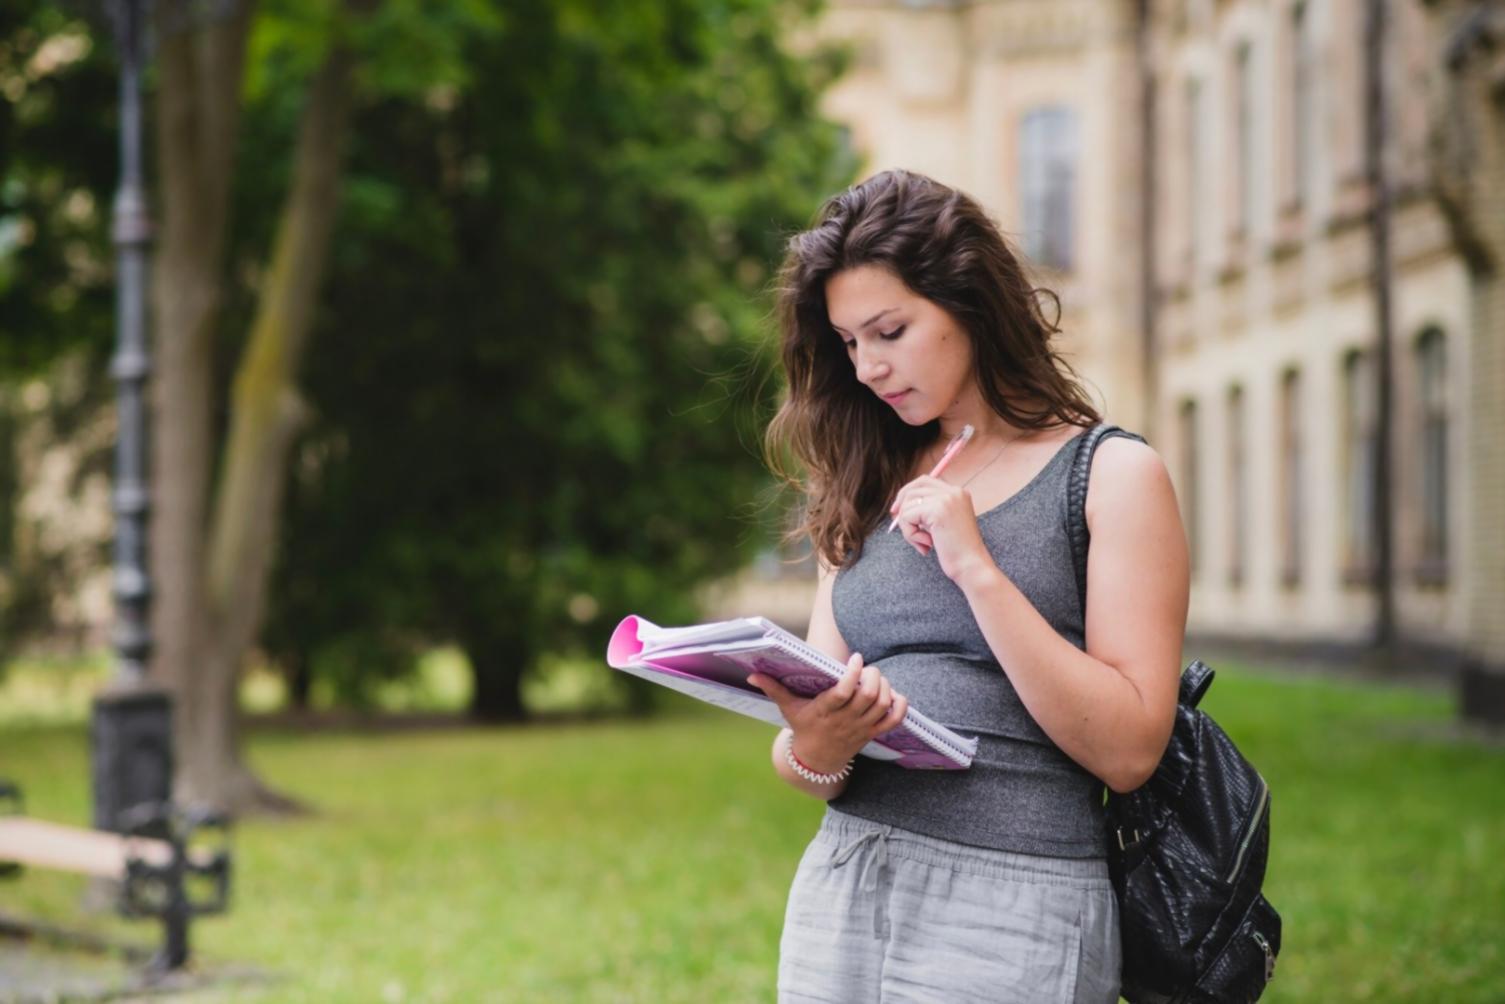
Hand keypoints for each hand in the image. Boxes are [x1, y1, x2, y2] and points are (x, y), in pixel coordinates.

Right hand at [748, 653, 908, 772]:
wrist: (816, 761)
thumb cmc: (803, 727)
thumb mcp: (787, 709)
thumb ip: (773, 689)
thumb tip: (751, 674)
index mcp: (825, 711)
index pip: (843, 693)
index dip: (853, 674)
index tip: (855, 659)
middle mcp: (845, 720)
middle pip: (868, 697)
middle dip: (873, 677)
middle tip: (867, 667)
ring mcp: (860, 728)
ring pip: (882, 706)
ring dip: (884, 687)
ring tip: (876, 677)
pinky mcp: (871, 733)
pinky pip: (893, 721)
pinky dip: (900, 706)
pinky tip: (893, 694)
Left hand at [889, 474, 993, 583]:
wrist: (971, 566)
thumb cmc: (957, 551)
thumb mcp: (944, 524)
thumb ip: (928, 510)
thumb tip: (900, 506)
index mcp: (958, 493)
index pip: (925, 481)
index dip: (907, 493)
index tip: (898, 510)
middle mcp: (954, 491)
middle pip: (914, 487)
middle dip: (902, 505)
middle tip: (898, 522)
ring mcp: (946, 499)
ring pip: (908, 504)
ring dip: (908, 526)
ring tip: (923, 542)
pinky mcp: (937, 510)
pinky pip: (907, 517)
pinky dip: (910, 534)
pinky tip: (926, 546)